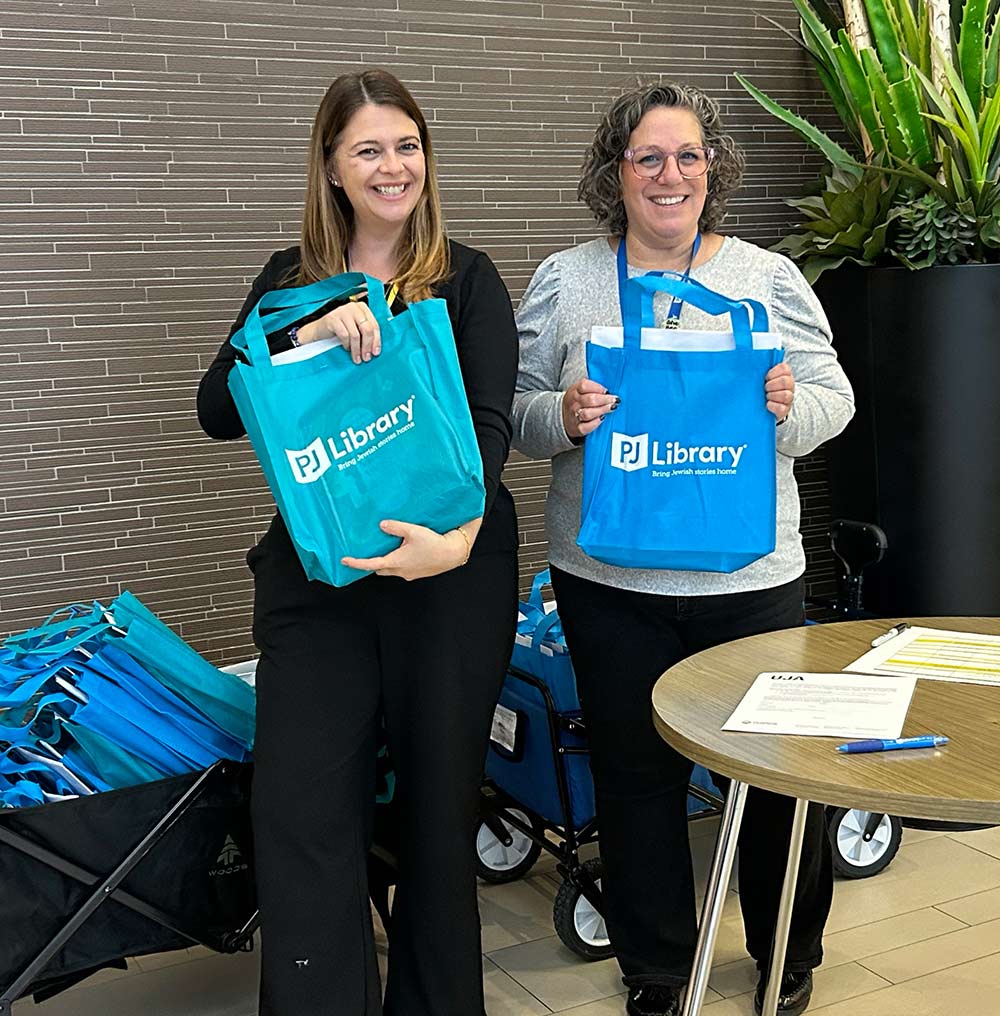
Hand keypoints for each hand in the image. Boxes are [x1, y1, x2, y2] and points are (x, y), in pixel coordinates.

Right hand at [300, 297, 380, 364]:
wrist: (320, 330)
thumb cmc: (340, 329)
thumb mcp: (356, 328)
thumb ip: (366, 332)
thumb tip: (376, 348)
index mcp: (363, 308)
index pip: (374, 325)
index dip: (376, 341)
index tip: (376, 352)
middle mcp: (354, 307)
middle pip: (367, 329)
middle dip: (367, 346)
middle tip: (366, 357)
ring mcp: (343, 311)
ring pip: (356, 334)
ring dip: (357, 349)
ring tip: (356, 357)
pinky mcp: (333, 318)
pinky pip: (344, 335)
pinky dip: (346, 344)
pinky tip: (346, 348)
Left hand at [342, 519, 469, 580]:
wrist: (454, 553)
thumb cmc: (434, 543)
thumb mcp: (413, 531)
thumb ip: (396, 527)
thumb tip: (381, 525)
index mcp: (396, 562)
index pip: (371, 564)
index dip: (356, 563)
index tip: (345, 561)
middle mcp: (401, 571)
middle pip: (380, 569)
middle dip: (372, 562)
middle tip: (367, 552)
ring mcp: (410, 574)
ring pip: (392, 569)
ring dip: (387, 561)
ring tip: (388, 548)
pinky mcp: (418, 572)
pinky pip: (403, 568)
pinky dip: (399, 561)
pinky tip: (405, 550)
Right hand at [562, 378, 618, 438]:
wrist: (563, 417)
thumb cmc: (578, 402)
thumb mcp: (580, 390)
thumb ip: (593, 388)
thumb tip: (610, 391)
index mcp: (574, 390)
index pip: (584, 386)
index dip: (598, 387)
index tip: (607, 391)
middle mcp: (573, 403)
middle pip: (589, 400)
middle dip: (605, 399)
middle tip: (615, 400)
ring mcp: (574, 416)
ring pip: (588, 413)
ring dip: (602, 410)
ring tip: (612, 408)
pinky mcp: (577, 428)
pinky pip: (587, 427)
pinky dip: (596, 423)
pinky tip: (602, 418)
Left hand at [765, 362, 794, 421]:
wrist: (763, 406)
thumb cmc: (762, 388)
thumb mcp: (762, 377)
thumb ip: (761, 370)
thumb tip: (750, 360)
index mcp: (785, 375)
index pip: (784, 368)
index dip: (773, 373)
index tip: (766, 377)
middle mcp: (789, 386)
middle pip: (785, 382)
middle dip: (772, 385)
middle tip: (765, 388)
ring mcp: (788, 399)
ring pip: (786, 395)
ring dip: (773, 395)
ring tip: (766, 396)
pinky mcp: (785, 410)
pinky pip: (782, 408)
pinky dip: (773, 406)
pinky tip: (767, 405)